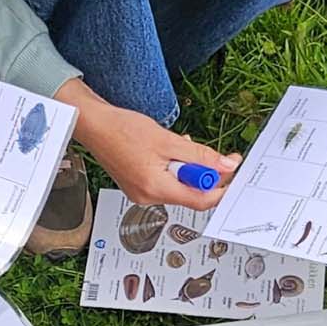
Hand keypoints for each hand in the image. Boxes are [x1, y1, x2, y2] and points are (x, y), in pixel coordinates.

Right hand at [55, 78, 238, 211]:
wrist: (94, 125)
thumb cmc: (122, 129)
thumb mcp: (168, 140)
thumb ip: (200, 156)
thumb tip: (225, 165)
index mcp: (156, 188)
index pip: (200, 199)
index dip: (221, 186)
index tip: (232, 171)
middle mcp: (148, 197)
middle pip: (190, 193)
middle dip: (202, 172)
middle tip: (205, 151)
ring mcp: (142, 194)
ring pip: (178, 186)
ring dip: (186, 168)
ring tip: (176, 146)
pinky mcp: (138, 187)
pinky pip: (165, 182)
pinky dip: (173, 168)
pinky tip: (166, 151)